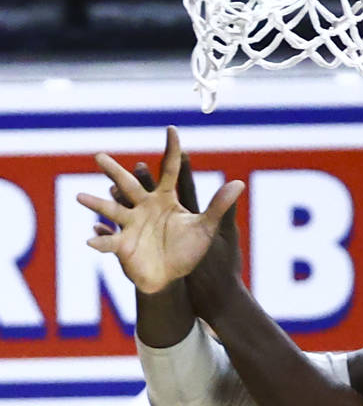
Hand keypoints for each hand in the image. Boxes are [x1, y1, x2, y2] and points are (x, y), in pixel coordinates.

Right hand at [77, 126, 244, 294]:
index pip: (169, 170)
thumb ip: (218, 206)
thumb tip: (239, 183)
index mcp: (165, 199)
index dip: (172, 151)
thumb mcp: (206, 228)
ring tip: (80, 197)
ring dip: (97, 204)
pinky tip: (91, 239)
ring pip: (112, 211)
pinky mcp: (123, 246)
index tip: (172, 129)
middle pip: (129, 185)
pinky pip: (109, 242)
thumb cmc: (187, 250)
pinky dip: (100, 242)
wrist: (172, 276)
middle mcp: (143, 207)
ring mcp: (130, 225)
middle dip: (115, 172)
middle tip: (99, 156)